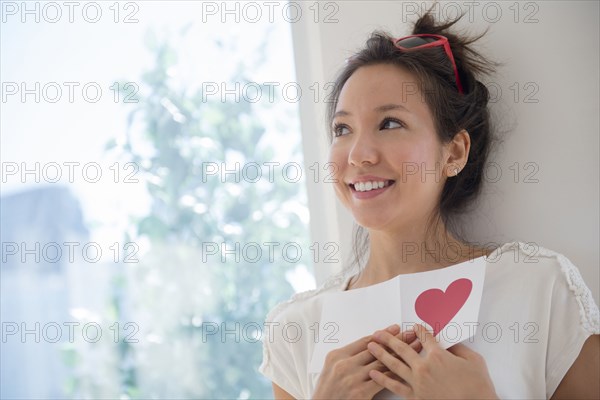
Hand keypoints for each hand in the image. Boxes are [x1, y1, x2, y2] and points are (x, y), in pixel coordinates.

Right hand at [312, 324, 417, 398]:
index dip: (383, 334)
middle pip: (376, 349)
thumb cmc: (326, 391)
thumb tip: (368, 346)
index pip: (365, 341)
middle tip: (411, 334)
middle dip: (396, 341)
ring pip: (382, 363)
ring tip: (414, 348)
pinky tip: (407, 369)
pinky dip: (395, 374)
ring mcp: (352, 378)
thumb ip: (347, 357)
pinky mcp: (360, 393)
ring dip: (401, 355)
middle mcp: (344, 364)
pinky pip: (382, 380)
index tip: (396, 328)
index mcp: (337, 355)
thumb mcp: (331, 368)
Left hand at [367, 323, 498, 399]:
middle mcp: (424, 366)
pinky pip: (396, 386)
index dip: (417, 330)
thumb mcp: (474, 361)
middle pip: (402, 348)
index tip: (412, 327)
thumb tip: (449, 343)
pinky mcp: (416, 397)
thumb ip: (459, 349)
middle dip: (388, 338)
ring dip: (381, 354)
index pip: (424, 337)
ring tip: (370, 346)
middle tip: (378, 333)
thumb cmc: (478, 387)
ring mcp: (418, 382)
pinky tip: (374, 372)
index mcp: (438, 355)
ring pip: (394, 364)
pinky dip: (383, 379)